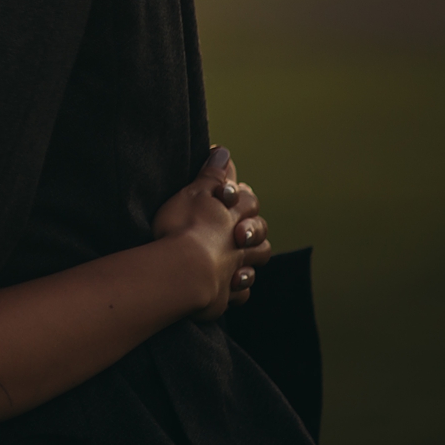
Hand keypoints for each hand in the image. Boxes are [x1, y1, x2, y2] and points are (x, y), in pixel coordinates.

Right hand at [152, 145, 270, 320]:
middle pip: (259, 229)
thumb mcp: (194, 193)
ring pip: (257, 259)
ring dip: (251, 256)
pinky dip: (237, 285)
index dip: (238, 194)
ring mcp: (237, 267)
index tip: (226, 191)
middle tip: (236, 225)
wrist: (185, 271)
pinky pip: (241, 290)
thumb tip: (224, 151)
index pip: (246, 198)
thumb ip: (211, 174)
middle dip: (252, 225)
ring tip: (240, 255)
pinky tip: (230, 283)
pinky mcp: (228, 293)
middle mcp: (241, 241)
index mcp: (233, 214)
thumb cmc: (185, 228)